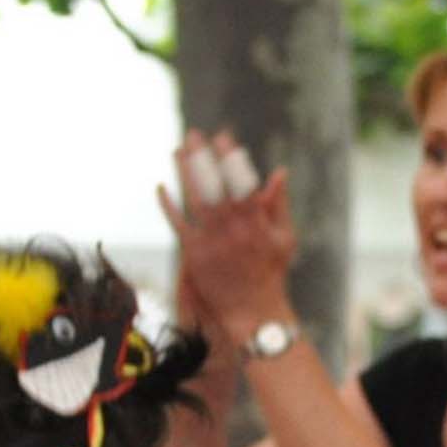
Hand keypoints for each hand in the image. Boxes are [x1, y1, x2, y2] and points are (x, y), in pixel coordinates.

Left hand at [158, 129, 297, 353]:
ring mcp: (212, 242)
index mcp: (256, 224)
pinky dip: (169, 206)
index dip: (231, 159)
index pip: (241, 183)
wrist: (253, 311)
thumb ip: (279, 204)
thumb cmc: (271, 273)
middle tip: (193, 135)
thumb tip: (279, 172)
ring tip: (178, 151)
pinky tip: (161, 187)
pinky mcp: (195, 255)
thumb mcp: (284, 238)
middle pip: (214, 186)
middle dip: (203, 158)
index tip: (223, 137)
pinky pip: (178, 225)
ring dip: (184, 174)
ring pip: (195, 200)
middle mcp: (233, 230)